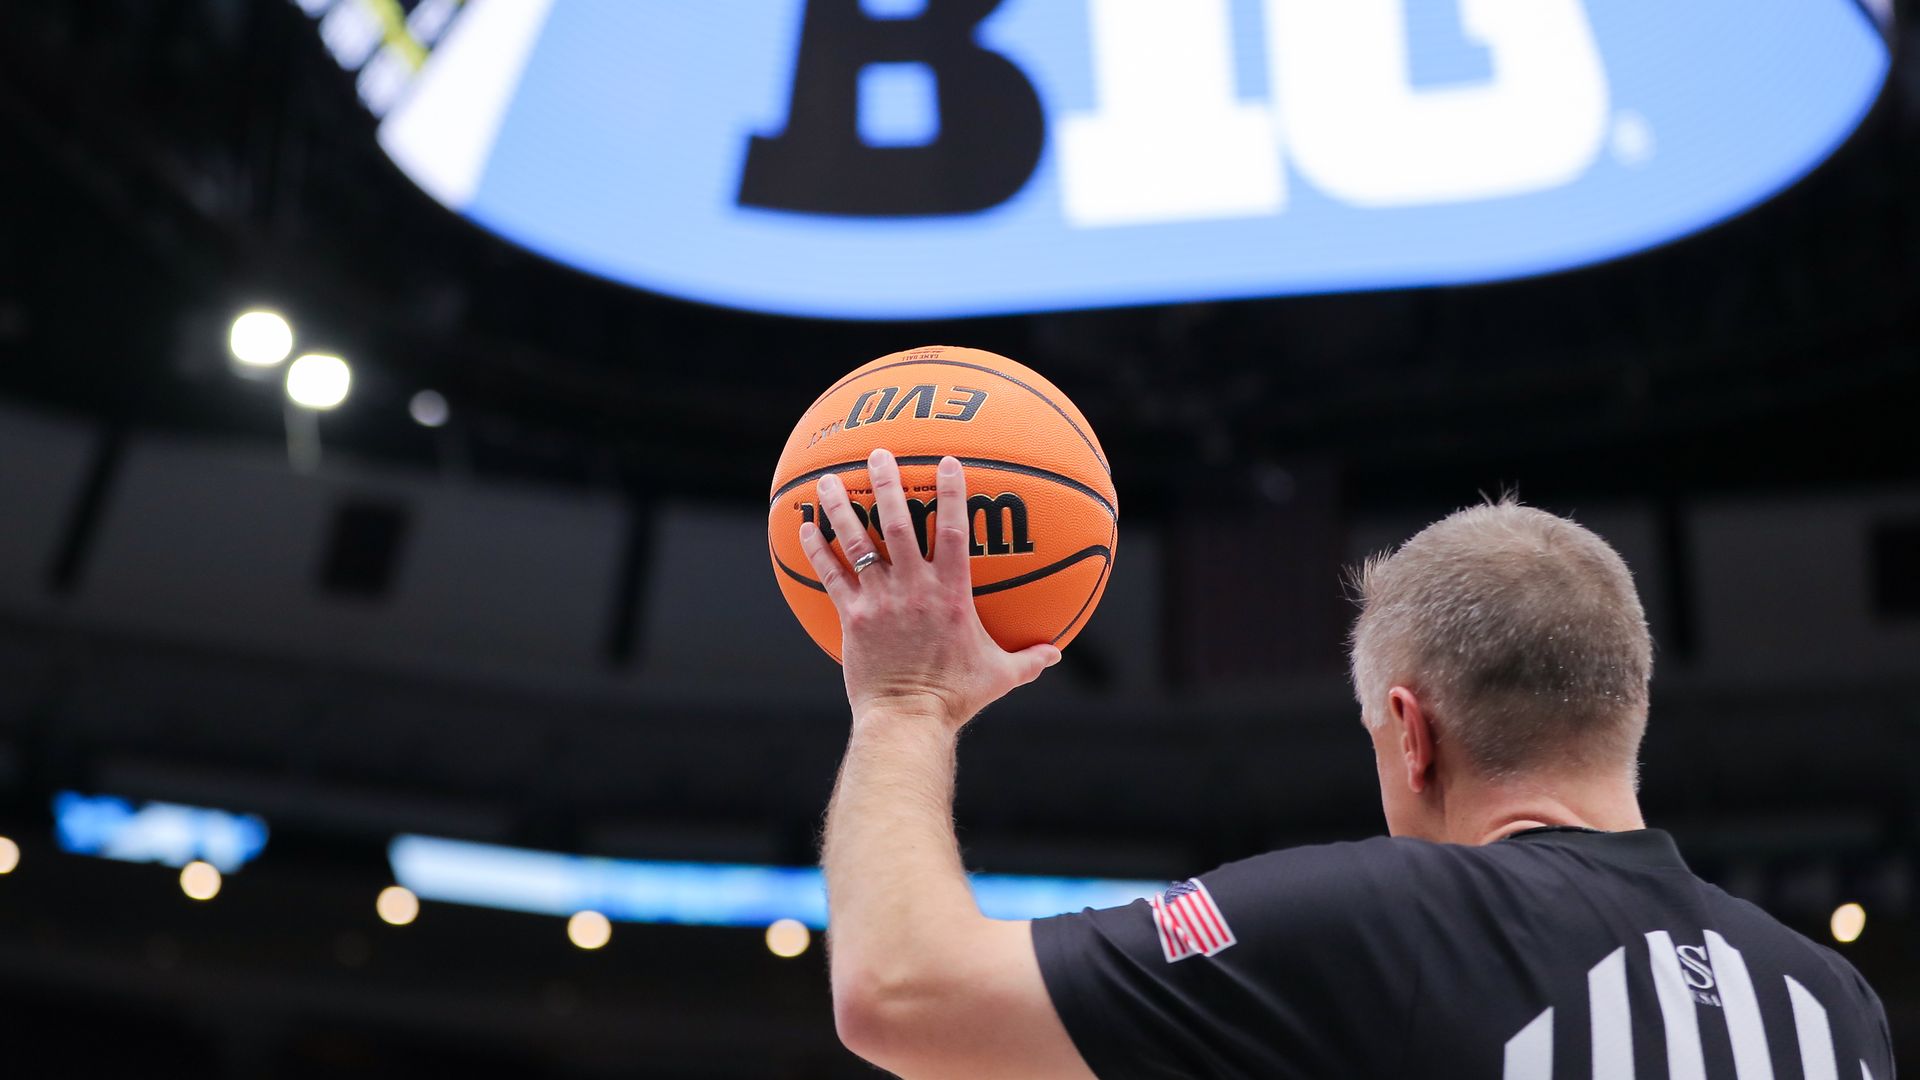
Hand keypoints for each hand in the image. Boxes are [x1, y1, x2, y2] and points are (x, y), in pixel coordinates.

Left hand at [798, 449, 1060, 728]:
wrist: (908, 720)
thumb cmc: (956, 699)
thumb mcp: (1000, 676)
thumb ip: (1029, 659)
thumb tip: (1058, 652)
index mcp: (951, 594)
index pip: (953, 532)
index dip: (951, 494)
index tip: (948, 461)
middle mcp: (914, 588)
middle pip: (897, 523)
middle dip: (887, 484)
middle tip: (879, 453)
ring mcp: (880, 600)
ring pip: (856, 542)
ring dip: (841, 508)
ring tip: (829, 479)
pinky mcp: (853, 618)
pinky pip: (831, 576)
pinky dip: (816, 550)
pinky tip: (803, 527)